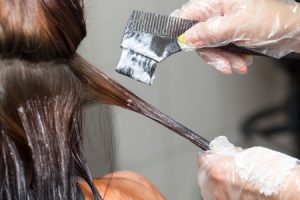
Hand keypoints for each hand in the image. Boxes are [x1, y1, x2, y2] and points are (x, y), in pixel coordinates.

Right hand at [174, 0, 299, 73]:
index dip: (183, 31)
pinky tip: (240, 61)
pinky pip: (219, 50)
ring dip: (223, 59)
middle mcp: (218, 11)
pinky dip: (229, 59)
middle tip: (224, 63)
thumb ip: (210, 31)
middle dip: (213, 53)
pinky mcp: (228, 35)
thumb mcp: (237, 26)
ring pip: (209, 46)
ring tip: (237, 64)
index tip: (183, 45)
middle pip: (198, 36)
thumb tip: (188, 37)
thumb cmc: (272, 22)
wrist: (290, 33)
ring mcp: (223, 24)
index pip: (189, 14)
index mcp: (218, 1)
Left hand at [198, 136, 299, 199]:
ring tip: (236, 180)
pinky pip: (219, 197)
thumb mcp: (246, 153)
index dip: (211, 155)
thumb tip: (222, 152)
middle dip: (214, 168)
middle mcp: (214, 187)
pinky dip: (225, 193)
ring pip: (210, 188)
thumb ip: (229, 154)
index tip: (215, 154)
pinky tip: (238, 189)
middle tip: (228, 166)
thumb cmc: (273, 173)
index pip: (203, 158)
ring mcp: (220, 199)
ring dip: (218, 182)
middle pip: (204, 174)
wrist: (288, 193)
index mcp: (216, 169)